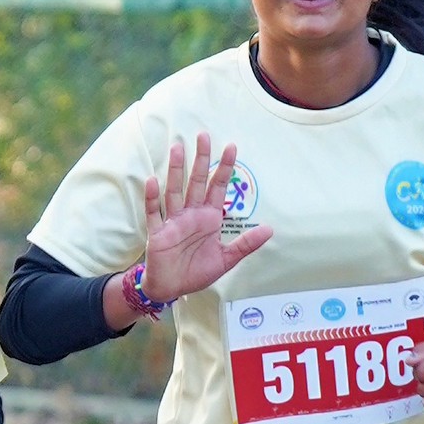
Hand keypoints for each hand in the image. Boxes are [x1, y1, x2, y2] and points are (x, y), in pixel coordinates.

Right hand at [139, 132, 268, 306]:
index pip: (218, 187)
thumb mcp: (226, 259)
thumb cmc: (197, 272)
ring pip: (175, 191)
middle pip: (197, 181)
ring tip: (178, 148)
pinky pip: (154, 212)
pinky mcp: (157, 232)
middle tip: (203, 136)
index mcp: (209, 218)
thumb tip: (270, 230)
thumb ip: (246, 244)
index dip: (225, 168)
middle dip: (201, 159)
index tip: (231, 147)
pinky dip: (153, 198)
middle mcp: (191, 214)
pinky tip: (153, 181)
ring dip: (176, 170)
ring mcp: (173, 221)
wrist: (172, 288)